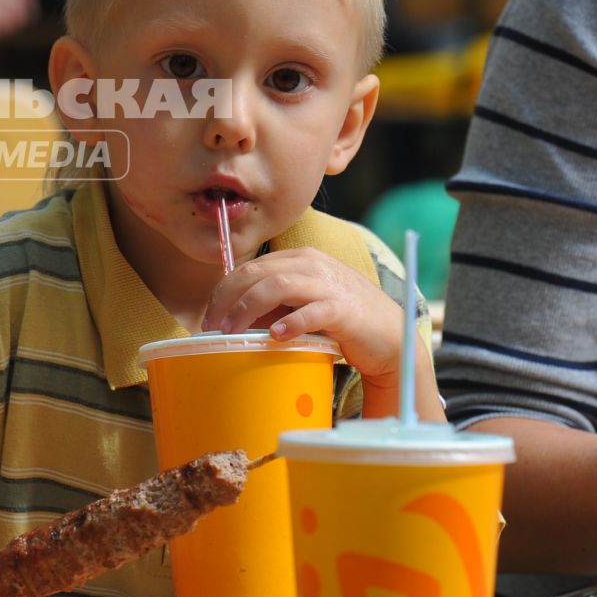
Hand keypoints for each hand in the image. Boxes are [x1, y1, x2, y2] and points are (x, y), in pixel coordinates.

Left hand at [202, 248, 437, 420]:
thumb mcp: (300, 304)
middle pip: (256, 273)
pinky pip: (312, 311)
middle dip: (227, 301)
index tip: (208, 317)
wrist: (387, 335)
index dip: (222, 291)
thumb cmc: (339, 320)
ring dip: (247, 309)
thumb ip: (271, 304)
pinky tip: (275, 336)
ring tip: (233, 332)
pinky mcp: (344, 309)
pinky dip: (291, 322)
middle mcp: (312, 265)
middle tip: (212, 328)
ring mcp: (329, 284)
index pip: (248, 267)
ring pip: (277, 285)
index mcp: (298, 259)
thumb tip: (230, 319)